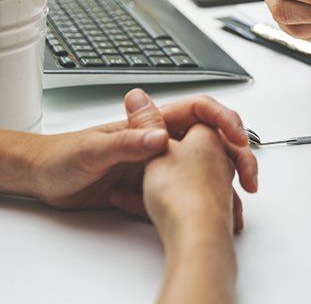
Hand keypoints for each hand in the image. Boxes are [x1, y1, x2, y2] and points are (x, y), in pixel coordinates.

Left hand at [28, 89, 255, 216]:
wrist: (48, 181)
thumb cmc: (66, 156)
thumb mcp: (93, 149)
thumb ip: (126, 142)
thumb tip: (160, 138)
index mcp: (154, 122)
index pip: (201, 110)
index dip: (224, 120)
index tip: (237, 138)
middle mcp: (165, 140)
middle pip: (214, 138)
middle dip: (238, 152)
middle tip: (249, 174)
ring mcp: (164, 162)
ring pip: (209, 166)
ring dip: (229, 180)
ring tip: (240, 201)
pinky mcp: (158, 184)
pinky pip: (191, 190)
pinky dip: (209, 200)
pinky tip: (218, 214)